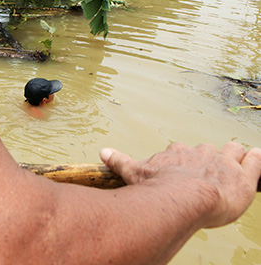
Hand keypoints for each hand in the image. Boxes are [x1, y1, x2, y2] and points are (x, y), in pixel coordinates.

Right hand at [100, 142, 260, 227]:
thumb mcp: (134, 173)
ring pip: (233, 151)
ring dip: (235, 155)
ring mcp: (223, 163)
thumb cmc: (158, 187)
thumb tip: (102, 151)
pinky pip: (254, 161)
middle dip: (209, 157)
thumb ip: (120, 161)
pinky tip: (256, 158)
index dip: (184, 159)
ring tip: (237, 159)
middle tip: (210, 169)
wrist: (182, 197)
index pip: (183, 151)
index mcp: (177, 153)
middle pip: (207, 150)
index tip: (183, 166)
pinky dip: (256, 159)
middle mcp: (200, 153)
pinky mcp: (243, 176)